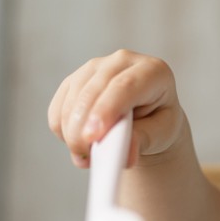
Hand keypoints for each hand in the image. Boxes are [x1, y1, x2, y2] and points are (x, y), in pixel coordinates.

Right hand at [48, 49, 184, 168]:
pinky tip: (81, 142)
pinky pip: (58, 109)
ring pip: (71, 102)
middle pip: (92, 93)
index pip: (125, 86)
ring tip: (89, 157)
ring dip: (72, 135)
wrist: (148, 120)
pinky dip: (63, 131)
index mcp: (152, 70)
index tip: (93, 136)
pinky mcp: (73, 80)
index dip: (106, 110)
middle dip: (82, 129)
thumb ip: (144, 140)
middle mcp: (122, 61)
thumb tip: (125, 153)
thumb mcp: (162, 135)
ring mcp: (94, 67)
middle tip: (85, 159)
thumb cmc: (159, 125)